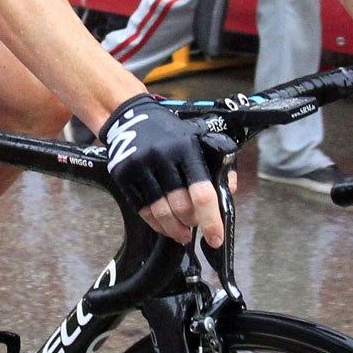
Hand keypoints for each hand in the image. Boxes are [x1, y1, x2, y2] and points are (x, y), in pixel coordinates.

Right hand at [99, 95, 224, 247]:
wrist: (130, 115)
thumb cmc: (168, 130)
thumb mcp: (198, 137)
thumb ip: (218, 163)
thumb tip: (228, 190)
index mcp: (186, 148)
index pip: (202, 192)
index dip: (211, 220)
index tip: (215, 237)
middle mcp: (163, 157)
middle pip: (181, 206)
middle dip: (193, 223)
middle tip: (197, 226)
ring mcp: (141, 167)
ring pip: (161, 212)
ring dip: (175, 229)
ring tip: (182, 234)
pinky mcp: (124, 176)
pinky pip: (142, 210)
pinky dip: (156, 224)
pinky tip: (165, 226)